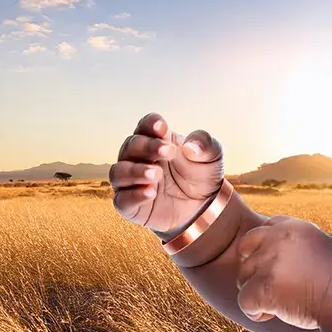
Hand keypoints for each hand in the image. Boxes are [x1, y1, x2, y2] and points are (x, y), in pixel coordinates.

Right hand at [110, 112, 224, 234]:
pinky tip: (150, 192)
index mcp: (156, 139)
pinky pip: (122, 200)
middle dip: (147, 147)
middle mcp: (138, 158)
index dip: (150, 124)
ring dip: (135, 171)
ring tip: (156, 174)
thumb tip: (191, 146)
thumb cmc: (201, 175)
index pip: (145, 125)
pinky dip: (134, 195)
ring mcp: (131, 181)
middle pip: (131, 145)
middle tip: (168, 151)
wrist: (203, 207)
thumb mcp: (212, 156)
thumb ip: (205, 144)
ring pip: (119, 172)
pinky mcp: (129, 205)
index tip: (162, 127)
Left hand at [235, 215, 331, 329]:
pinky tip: (272, 315)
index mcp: (292, 226)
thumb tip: (284, 261)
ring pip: (242, 278)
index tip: (275, 269)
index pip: (261, 231)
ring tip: (279, 304)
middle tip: (272, 289)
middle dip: (254, 271)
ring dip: (256, 293)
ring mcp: (269, 262)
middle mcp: (277, 238)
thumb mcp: (325, 247)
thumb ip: (300, 247)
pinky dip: (255, 312)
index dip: (263, 251)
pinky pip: (244, 301)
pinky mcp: (264, 287)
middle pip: (245, 252)